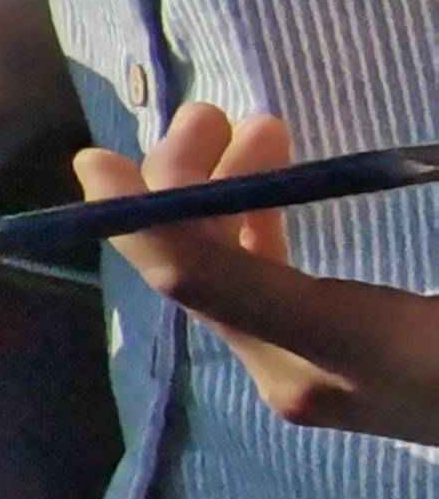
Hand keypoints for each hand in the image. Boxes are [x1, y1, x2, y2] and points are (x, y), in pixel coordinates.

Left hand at [81, 107, 438, 442]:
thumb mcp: (429, 286)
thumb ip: (369, 211)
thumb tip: (315, 156)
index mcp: (350, 347)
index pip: (204, 279)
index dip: (138, 215)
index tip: (93, 161)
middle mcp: (308, 377)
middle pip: (205, 273)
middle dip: (191, 183)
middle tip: (221, 113)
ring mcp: (316, 385)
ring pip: (229, 283)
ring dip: (226, 200)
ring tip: (259, 129)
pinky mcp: (331, 380)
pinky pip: (261, 302)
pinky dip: (253, 237)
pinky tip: (271, 187)